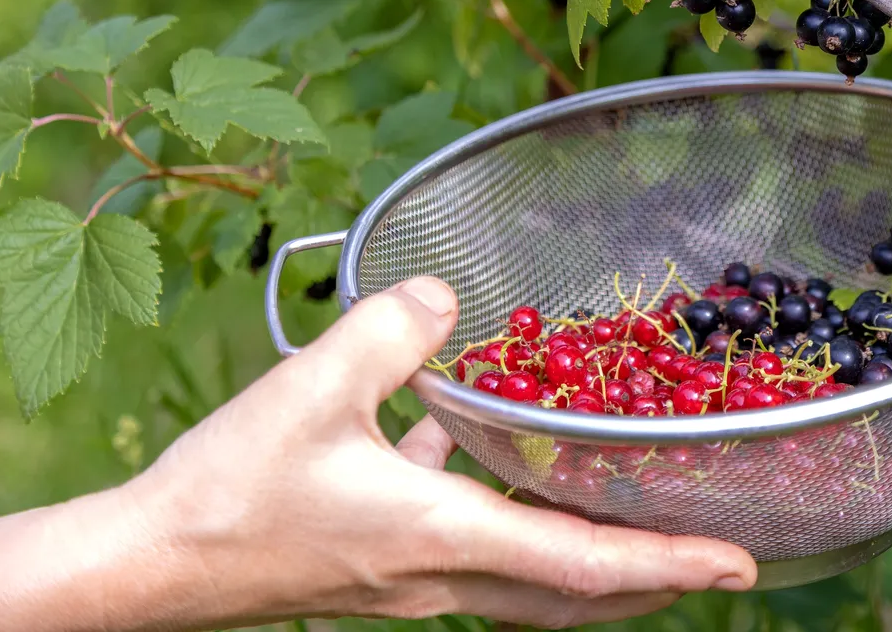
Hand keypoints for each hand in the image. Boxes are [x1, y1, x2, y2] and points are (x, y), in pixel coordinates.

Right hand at [0, 277, 754, 630]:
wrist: (149, 567)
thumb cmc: (227, 492)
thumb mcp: (312, 388)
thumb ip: (390, 330)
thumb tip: (445, 295)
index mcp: (445, 538)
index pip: (585, 564)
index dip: (672, 565)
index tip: (743, 563)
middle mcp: (445, 574)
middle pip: (576, 595)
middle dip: (655, 583)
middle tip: (719, 557)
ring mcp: (415, 580)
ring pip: (534, 584)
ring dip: (596, 566)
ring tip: (642, 525)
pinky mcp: (384, 568)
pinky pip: (478, 553)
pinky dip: (519, 526)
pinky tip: (491, 460)